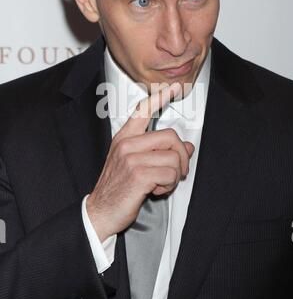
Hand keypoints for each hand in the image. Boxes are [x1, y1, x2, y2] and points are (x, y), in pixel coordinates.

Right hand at [86, 83, 194, 241]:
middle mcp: (127, 144)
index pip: (143, 111)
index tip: (172, 88)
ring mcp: (131, 158)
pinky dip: (169, 186)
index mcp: (124, 138)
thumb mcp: (133, 163)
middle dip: (182, 157)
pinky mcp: (138, 175)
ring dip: (174, 176)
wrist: (100, 211)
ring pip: (174, 158)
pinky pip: (170, 174)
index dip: (160, 97)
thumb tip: (186, 146)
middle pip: (171, 136)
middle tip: (178, 171)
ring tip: (161, 184)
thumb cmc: (117, 188)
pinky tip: (156, 191)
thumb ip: (157, 151)